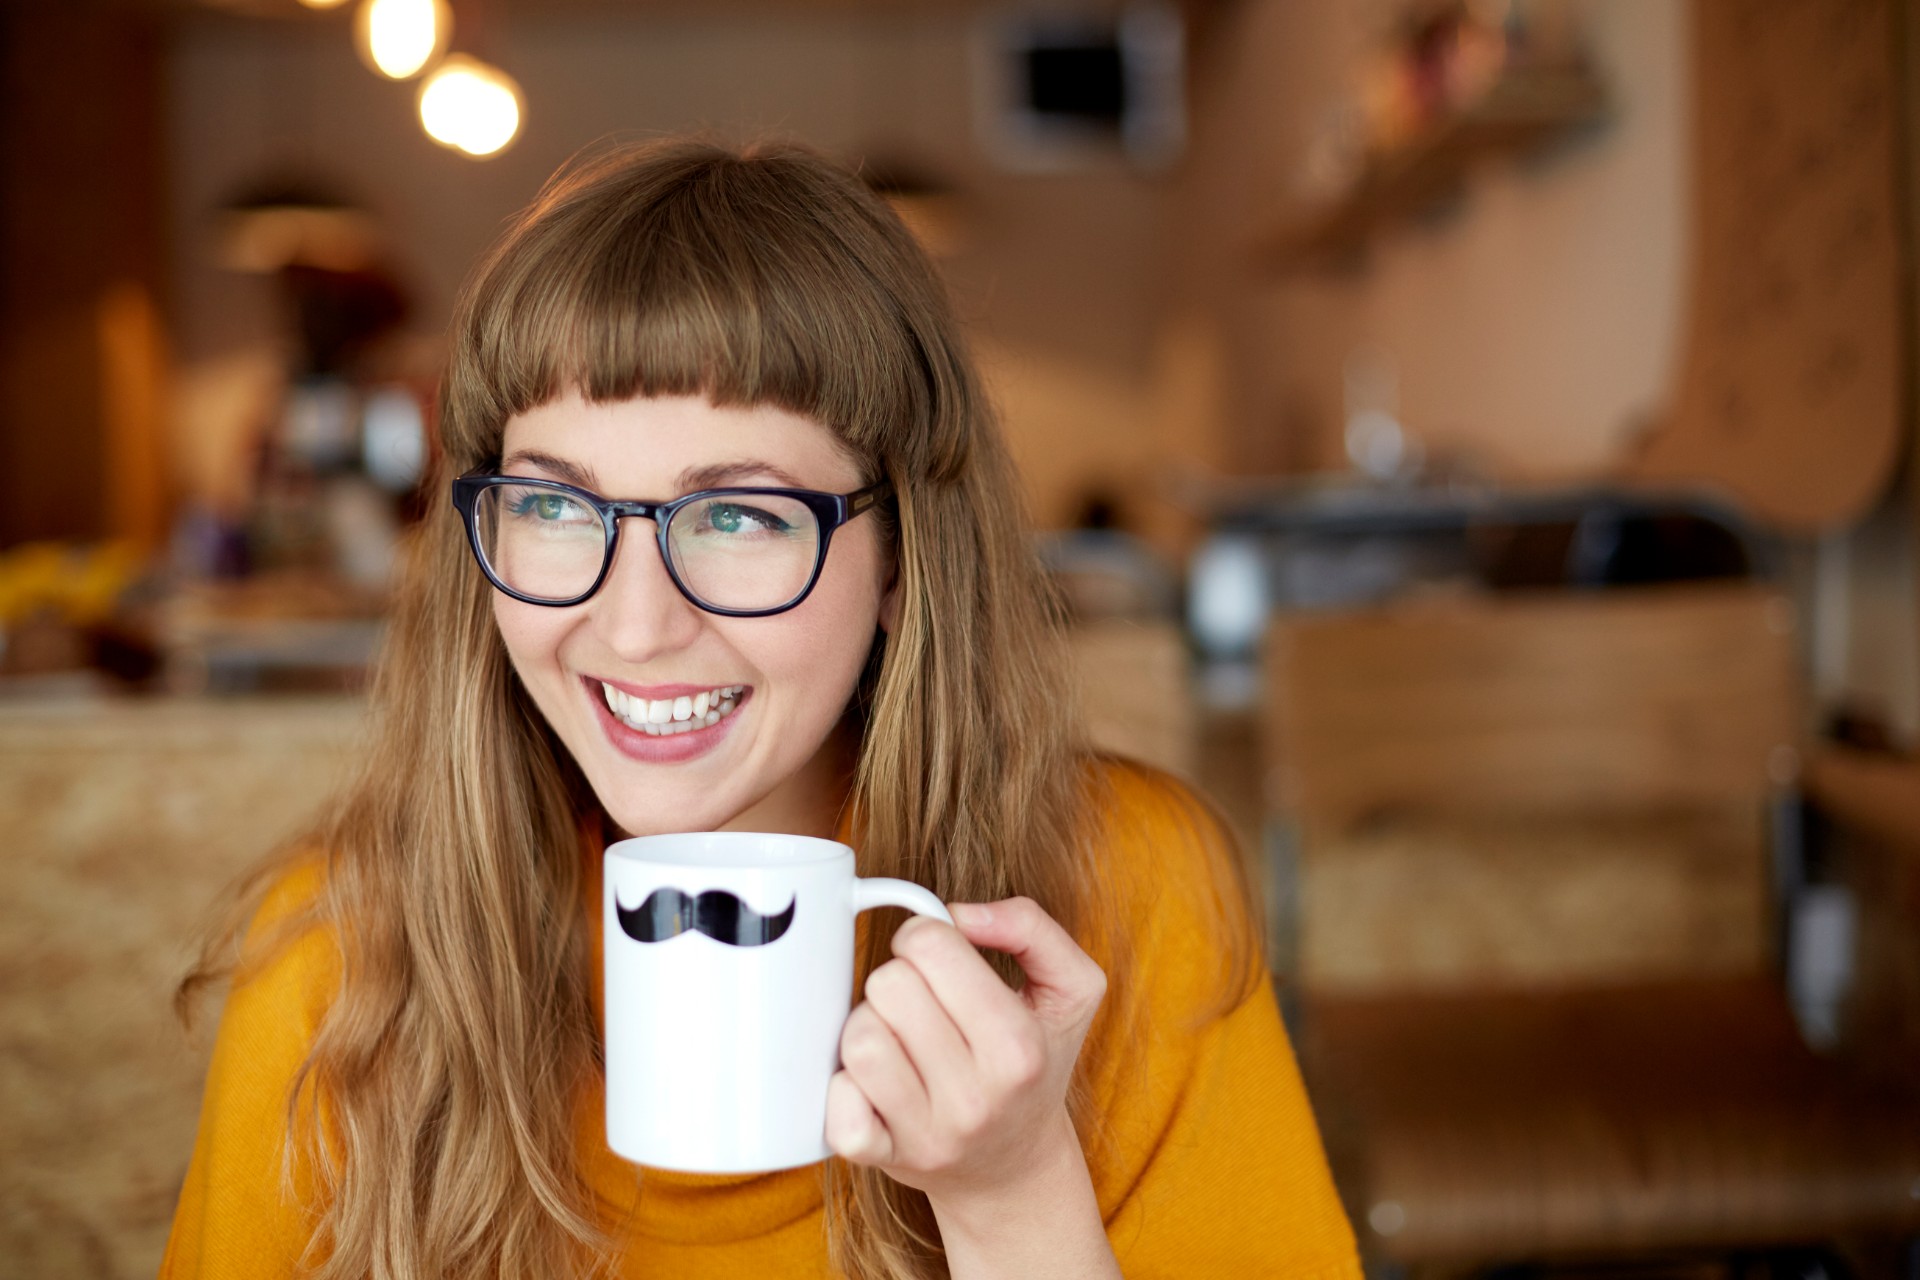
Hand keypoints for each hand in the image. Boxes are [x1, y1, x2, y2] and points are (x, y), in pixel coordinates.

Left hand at [824, 896, 1107, 1204]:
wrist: (1014, 1167)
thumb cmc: (1036, 1063)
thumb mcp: (1070, 989)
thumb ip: (1030, 928)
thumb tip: (960, 914)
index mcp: (1018, 1049)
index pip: (932, 947)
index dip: (927, 936)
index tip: (938, 958)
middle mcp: (974, 1099)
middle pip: (888, 986)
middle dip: (899, 978)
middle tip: (920, 1001)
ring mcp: (926, 1135)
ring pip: (858, 1039)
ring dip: (870, 1025)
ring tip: (898, 1038)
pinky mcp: (882, 1159)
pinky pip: (835, 1107)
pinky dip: (843, 1084)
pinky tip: (873, 1081)